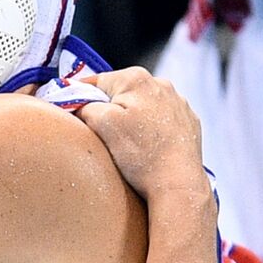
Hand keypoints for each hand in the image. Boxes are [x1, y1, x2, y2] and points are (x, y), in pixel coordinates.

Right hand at [76, 67, 207, 200]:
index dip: (81, 98)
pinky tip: (147, 147)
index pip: (96, 81)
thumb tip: (79, 103)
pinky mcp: (188, 121)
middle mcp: (160, 84)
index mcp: (135, 79)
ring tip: (127, 145)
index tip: (74, 114)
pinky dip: (150, 129)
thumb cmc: (140, 155)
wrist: (178, 184)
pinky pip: (160, 119)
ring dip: (130, 119)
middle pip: (120, 93)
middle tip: (103, 135)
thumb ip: (84, 105)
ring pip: (140, 106)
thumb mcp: (101, 124)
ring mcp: (178, 102)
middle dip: (108, 110)